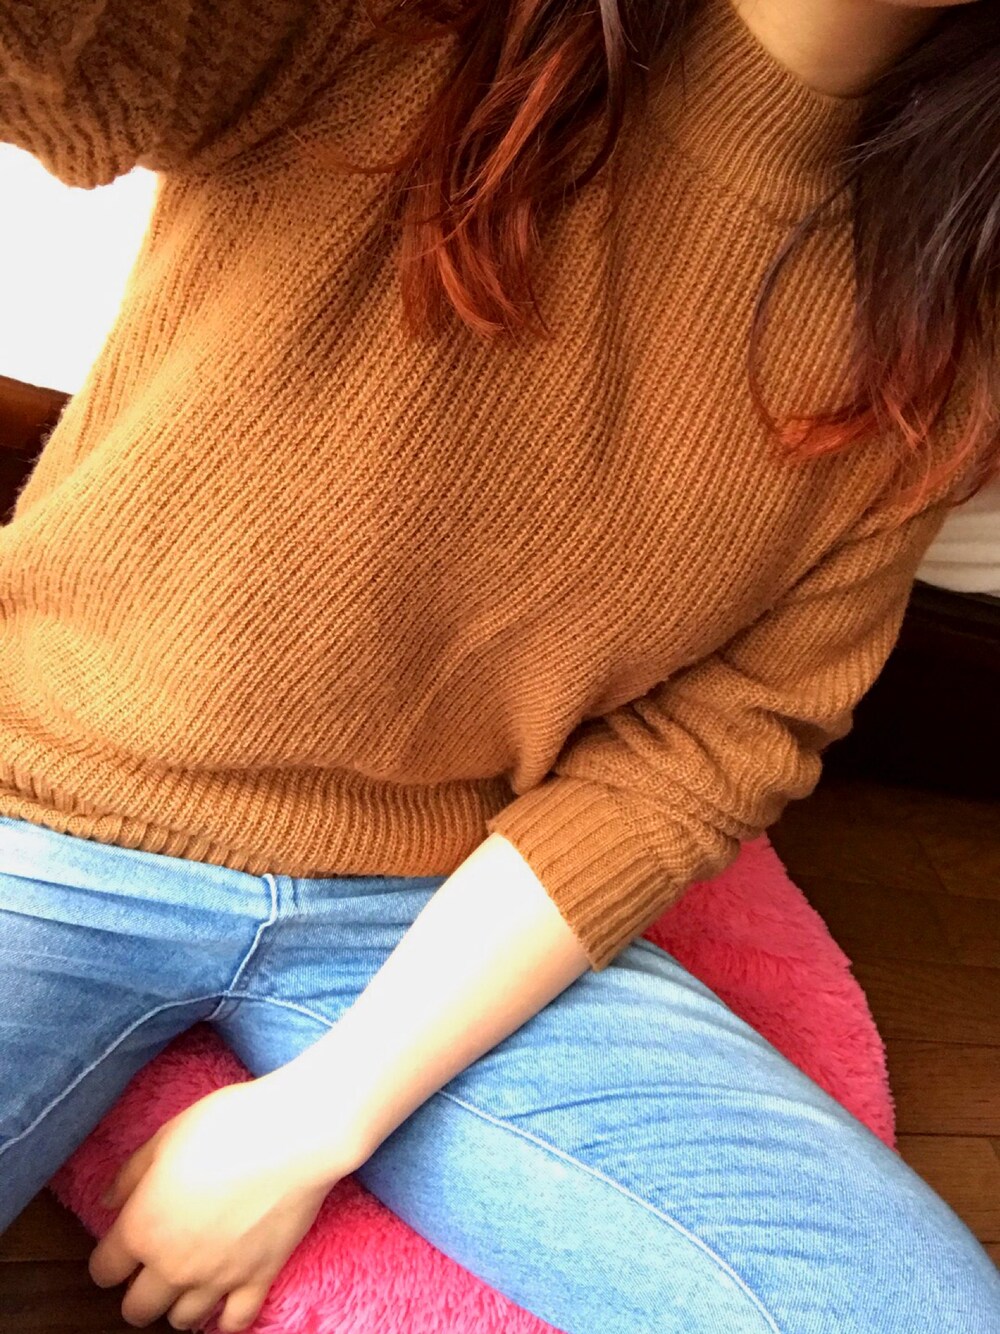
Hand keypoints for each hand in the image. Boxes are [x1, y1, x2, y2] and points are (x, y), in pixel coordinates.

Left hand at [88, 1076, 362, 1330]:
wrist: (293, 1135)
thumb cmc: (226, 1126)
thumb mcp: (166, 1136)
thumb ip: (131, 1175)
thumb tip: (109, 1202)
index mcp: (143, 1227)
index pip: (104, 1271)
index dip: (109, 1259)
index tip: (122, 1247)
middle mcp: (173, 1264)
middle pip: (138, 1309)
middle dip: (139, 1292)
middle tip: (153, 1268)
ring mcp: (218, 1277)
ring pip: (182, 1320)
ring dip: (179, 1304)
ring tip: (190, 1279)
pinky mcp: (258, 1278)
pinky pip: (235, 1322)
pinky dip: (227, 1318)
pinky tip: (226, 1300)